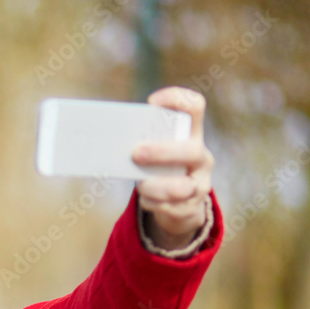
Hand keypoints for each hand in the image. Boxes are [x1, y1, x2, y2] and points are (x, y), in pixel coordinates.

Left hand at [131, 86, 214, 249]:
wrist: (179, 206)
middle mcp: (201, 157)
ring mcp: (200, 184)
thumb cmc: (160, 170)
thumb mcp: (157, 153)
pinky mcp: (192, 208)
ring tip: (140, 184)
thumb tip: (108, 142)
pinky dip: (152, 203)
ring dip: (153, 186)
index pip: (194, 106)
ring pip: (180, 187)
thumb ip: (144, 144)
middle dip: (161, 152)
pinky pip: (170, 207)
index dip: (177, 99)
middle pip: (190, 151)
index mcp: (192, 135)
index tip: (152, 102)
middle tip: (136, 153)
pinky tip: (146, 199)